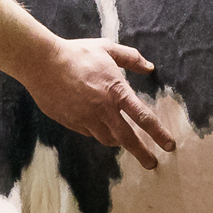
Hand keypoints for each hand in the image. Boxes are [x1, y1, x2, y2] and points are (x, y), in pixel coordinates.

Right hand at [25, 38, 177, 171]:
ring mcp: (86, 119)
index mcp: (117, 91)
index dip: (159, 133)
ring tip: (124, 142)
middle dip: (143, 153)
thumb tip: (149, 67)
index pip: (143, 117)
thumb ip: (131, 58)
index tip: (169, 145)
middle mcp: (104, 110)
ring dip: (119, 142)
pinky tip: (99, 127)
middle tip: (153, 163)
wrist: (42, 63)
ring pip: (107, 139)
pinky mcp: (71, 122)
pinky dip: (98, 132)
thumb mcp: (107, 49)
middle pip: (128, 138)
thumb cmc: (77, 53)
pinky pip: (89, 133)